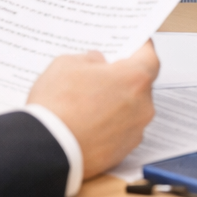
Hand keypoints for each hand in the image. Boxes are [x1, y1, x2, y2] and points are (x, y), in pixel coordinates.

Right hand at [26, 42, 159, 177]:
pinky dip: (109, 126)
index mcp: (134, 79)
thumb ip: (89, 59)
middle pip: (140, 86)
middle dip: (123, 79)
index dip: (141, 49)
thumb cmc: (57, 106)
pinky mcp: (123, 152)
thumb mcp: (66, 64)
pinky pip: (121, 132)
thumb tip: (97, 63)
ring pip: (130, 110)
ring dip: (116, 104)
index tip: (135, 44)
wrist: (47, 150)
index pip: (149, 57)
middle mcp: (142, 106)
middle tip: (101, 75)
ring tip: (88, 102)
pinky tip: (87, 123)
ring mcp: (134, 132)